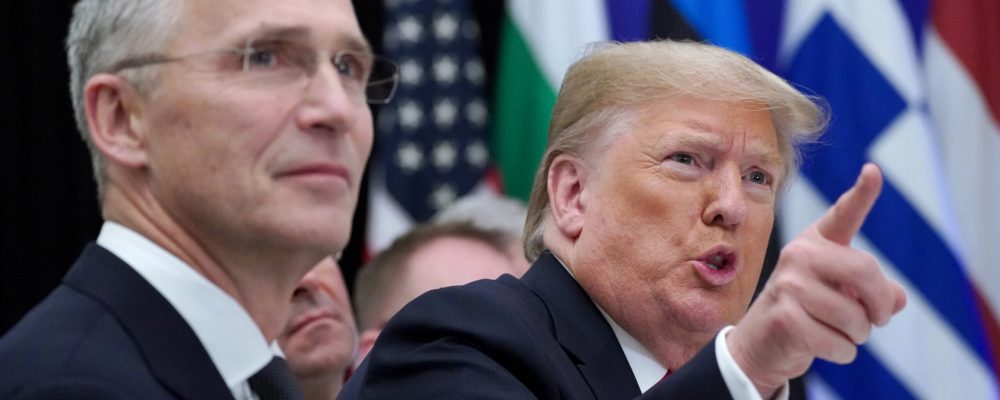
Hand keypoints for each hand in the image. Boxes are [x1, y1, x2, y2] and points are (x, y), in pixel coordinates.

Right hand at [726, 163, 906, 396]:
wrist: (761, 343)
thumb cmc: (808, 312)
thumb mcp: (842, 295)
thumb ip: (874, 291)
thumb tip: (896, 299)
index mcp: (814, 243)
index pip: (842, 215)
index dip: (862, 193)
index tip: (873, 170)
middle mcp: (799, 256)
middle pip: (865, 271)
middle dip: (881, 304)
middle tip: (879, 318)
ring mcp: (788, 285)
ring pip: (856, 316)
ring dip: (859, 335)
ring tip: (839, 332)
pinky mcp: (785, 317)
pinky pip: (840, 342)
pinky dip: (843, 352)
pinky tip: (824, 345)